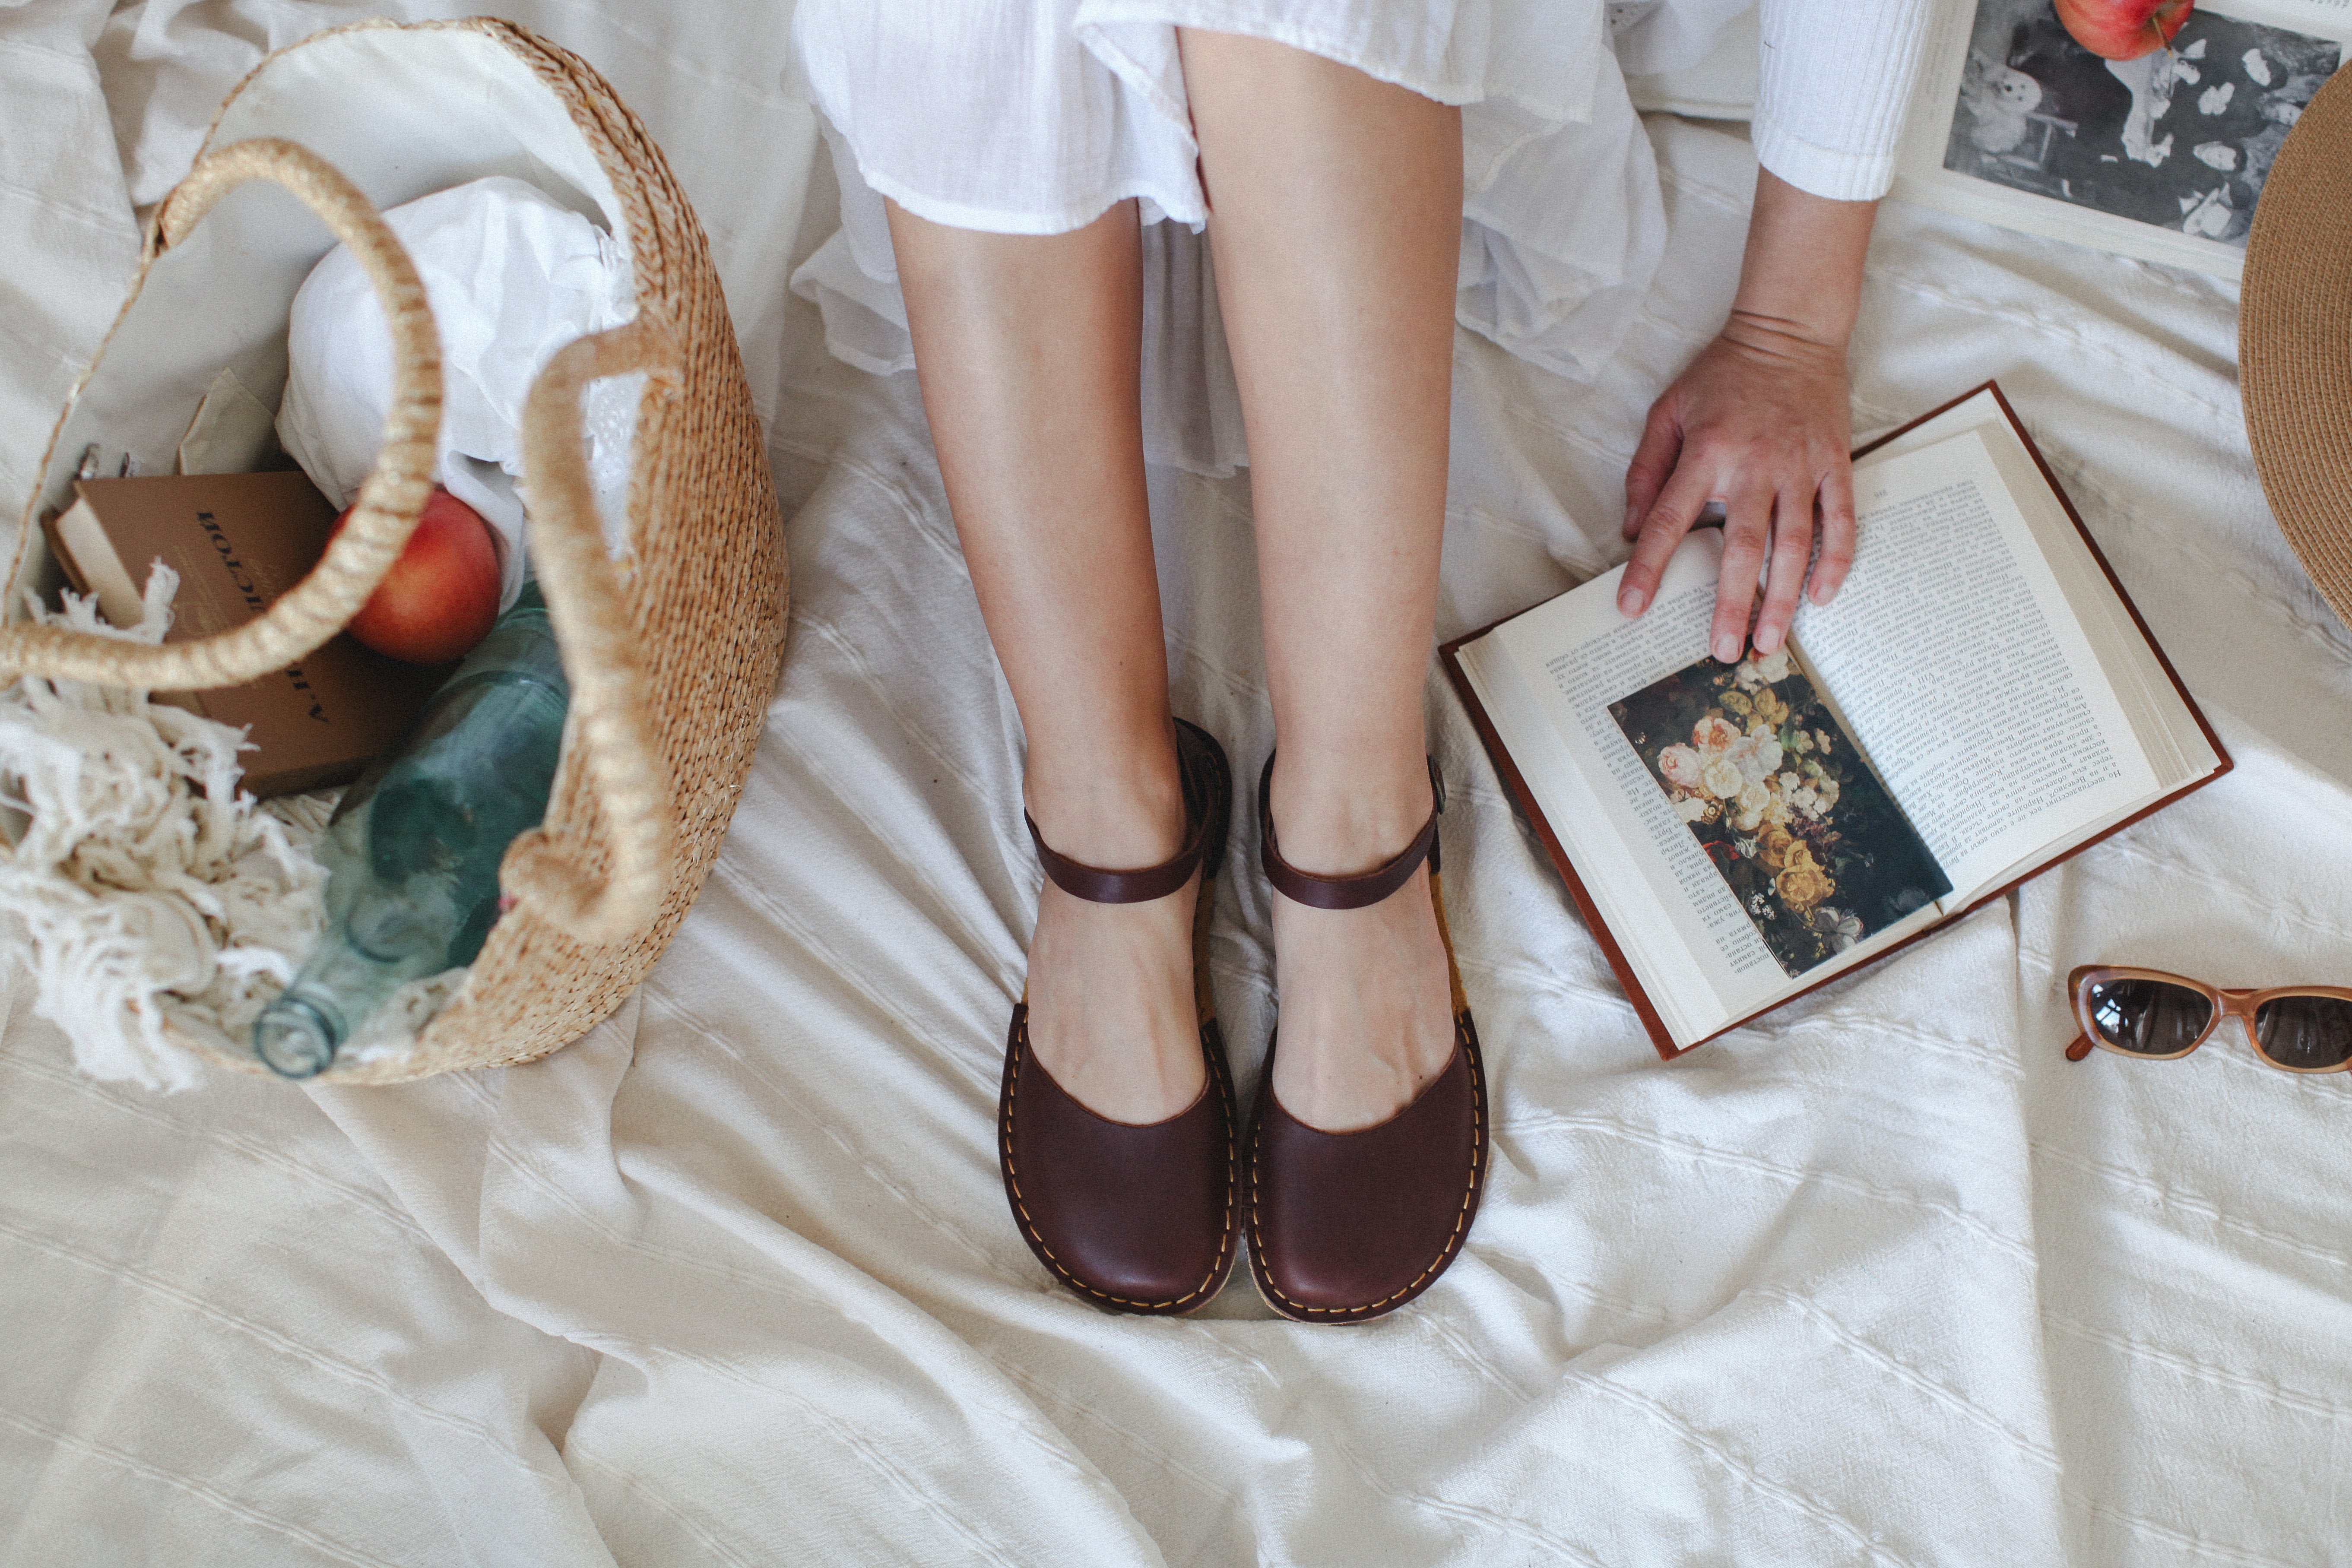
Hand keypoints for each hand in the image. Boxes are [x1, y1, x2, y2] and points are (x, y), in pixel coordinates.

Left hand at [1618, 317, 1856, 661]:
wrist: (1790, 330)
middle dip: (1731, 605)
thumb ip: (1645, 470)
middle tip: (1723, 652)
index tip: (1634, 609)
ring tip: (1771, 641)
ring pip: (1794, 545)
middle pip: (1741, 549)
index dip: (1649, 568)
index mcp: (1706, 453)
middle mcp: (1754, 465)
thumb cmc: (1723, 374)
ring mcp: (1799, 466)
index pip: (1668, 521)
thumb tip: (1630, 530)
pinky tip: (1821, 596)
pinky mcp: (1833, 463)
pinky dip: (1834, 560)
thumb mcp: (1668, 410)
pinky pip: (1839, 520)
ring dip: (1782, 598)